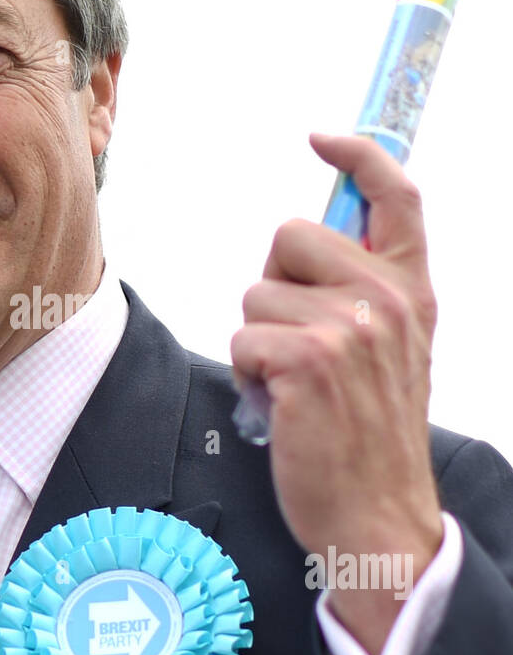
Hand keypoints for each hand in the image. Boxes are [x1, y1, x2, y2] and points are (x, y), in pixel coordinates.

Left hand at [230, 132, 444, 654]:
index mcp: (411, 291)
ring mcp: (350, 328)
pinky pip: (243, 338)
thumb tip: (310, 242)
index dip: (359, 155)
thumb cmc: (369, 435)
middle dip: (276, 288)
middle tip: (301, 347)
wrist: (376, 516)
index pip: (397, 195)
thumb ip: (365, 294)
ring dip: (259, 342)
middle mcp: (387, 300)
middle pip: (289, 236)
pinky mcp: (308, 361)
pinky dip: (248, 376)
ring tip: (294, 387)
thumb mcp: (392, 353)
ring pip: (256, 295)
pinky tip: (281, 408)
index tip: (323, 138)